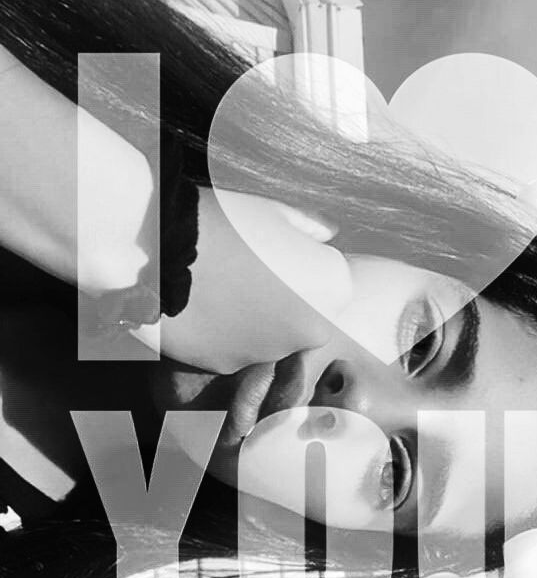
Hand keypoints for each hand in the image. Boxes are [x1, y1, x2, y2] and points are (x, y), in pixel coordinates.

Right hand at [139, 188, 352, 373]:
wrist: (163, 247)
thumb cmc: (224, 221)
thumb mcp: (276, 212)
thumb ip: (311, 228)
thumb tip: (327, 235)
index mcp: (332, 288)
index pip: (328, 285)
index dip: (301, 268)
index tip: (274, 255)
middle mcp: (310, 330)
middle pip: (301, 317)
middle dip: (281, 301)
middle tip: (244, 271)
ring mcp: (270, 352)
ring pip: (267, 338)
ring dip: (252, 321)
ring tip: (218, 287)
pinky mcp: (230, 365)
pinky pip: (232, 349)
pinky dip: (221, 334)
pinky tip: (200, 307)